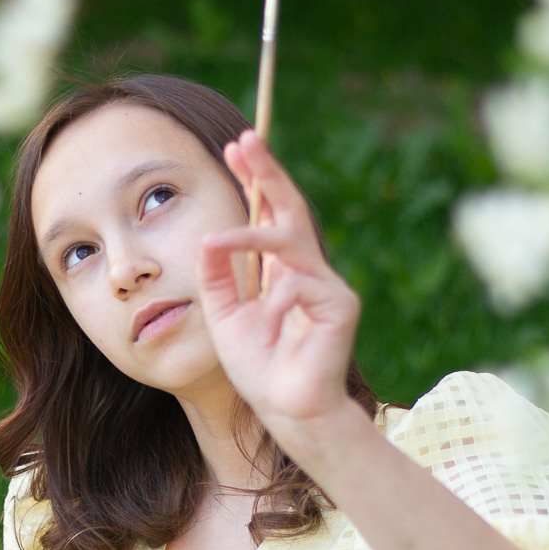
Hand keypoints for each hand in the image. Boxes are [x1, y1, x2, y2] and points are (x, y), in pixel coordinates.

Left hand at [198, 129, 361, 444]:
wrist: (286, 410)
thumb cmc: (259, 367)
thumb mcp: (224, 315)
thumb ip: (217, 277)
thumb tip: (209, 238)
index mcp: (280, 271)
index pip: (269, 214)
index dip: (255, 180)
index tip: (234, 148)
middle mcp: (306, 270)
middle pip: (289, 207)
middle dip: (268, 172)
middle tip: (246, 139)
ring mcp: (327, 284)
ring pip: (288, 240)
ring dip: (248, 236)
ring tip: (214, 242)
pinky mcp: (340, 303)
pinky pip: (298, 282)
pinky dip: (271, 300)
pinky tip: (264, 326)